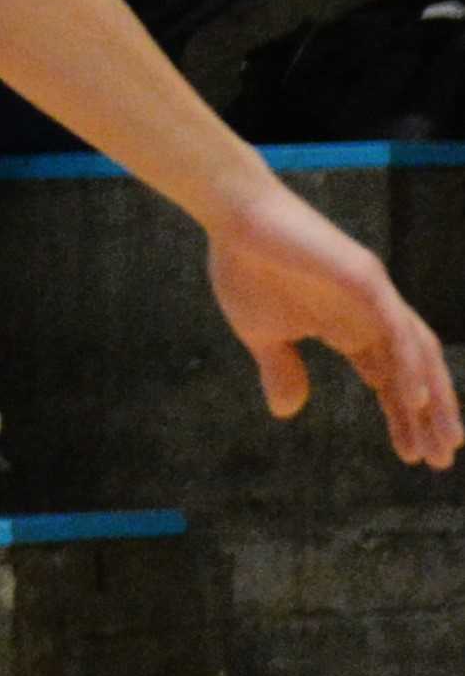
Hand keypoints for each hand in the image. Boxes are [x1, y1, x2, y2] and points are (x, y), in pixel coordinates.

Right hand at [210, 174, 459, 465]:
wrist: (233, 217)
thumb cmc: (244, 267)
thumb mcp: (260, 334)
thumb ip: (280, 369)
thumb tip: (287, 413)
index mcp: (349, 327)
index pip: (388, 379)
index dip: (403, 417)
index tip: (413, 455)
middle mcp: (372, 314)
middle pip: (414, 371)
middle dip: (430, 416)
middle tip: (441, 459)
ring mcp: (373, 295)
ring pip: (417, 352)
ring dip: (433, 397)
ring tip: (442, 438)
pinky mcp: (365, 279)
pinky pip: (396, 327)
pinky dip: (409, 364)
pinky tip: (416, 399)